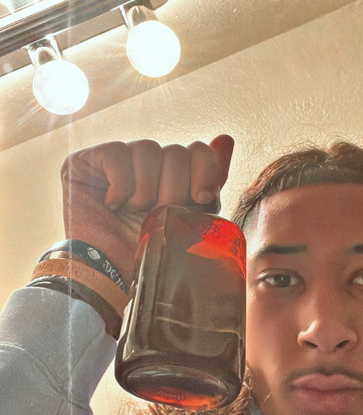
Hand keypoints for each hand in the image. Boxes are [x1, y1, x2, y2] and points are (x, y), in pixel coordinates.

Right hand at [60, 135, 233, 285]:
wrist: (111, 275)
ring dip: (146, 191)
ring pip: (148, 149)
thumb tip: (226, 139)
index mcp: (172, 174)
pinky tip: (112, 205)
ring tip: (133, 213)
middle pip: (176, 151)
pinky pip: (117, 153)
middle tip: (159, 215)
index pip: (198, 150)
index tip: (202, 198)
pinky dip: (120, 185)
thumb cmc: (150, 253)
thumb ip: (208, 178)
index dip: (205, 170)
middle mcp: (144, 163)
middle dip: (174, 189)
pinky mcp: (85, 161)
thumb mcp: (190, 218)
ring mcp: (115, 160)